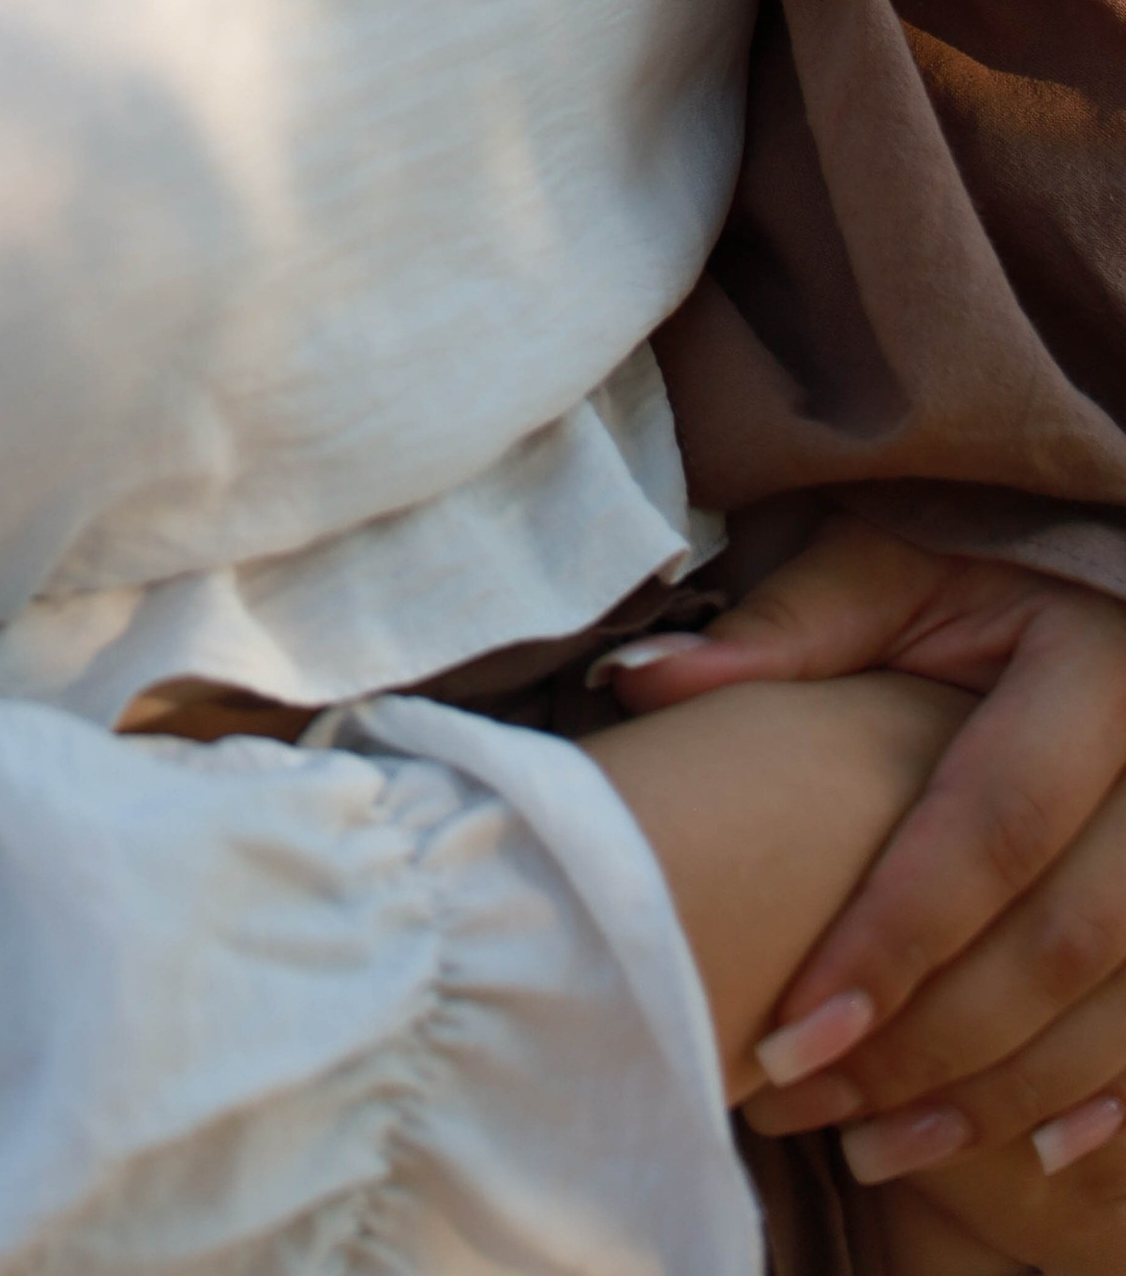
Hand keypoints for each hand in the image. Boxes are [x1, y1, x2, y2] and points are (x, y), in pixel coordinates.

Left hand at [612, 521, 1125, 1202]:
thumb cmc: (973, 576)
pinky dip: (1109, 1098)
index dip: (893, 941)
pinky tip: (1024, 1149)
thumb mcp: (892, 570)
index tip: (790, 1037)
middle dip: (937, 1043)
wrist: (1102, 588)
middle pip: (1069, 938)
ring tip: (878, 1146)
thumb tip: (641, 678)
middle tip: (816, 1107)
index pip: (992, 826)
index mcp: (1093, 665)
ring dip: (1005, 1095)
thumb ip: (787, 632)